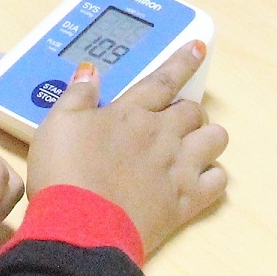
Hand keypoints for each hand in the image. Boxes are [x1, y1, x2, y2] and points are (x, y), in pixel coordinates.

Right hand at [28, 42, 226, 257]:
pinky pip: (218, 181)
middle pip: (193, 110)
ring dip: (207, 137)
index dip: (183, 61)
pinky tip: (200, 177)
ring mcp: (178, 168)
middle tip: (174, 117)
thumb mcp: (57, 125)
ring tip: (192, 144)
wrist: (81, 227)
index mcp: (131, 113)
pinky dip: (213, 175)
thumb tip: (89, 70)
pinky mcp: (186, 202)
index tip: (199, 48)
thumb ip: (77, 95)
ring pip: (215, 139)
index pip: (164, 79)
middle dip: (188, 109)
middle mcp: (162, 135)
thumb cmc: (65, 174)